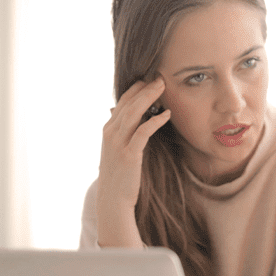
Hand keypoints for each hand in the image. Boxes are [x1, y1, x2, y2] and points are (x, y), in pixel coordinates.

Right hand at [96, 78, 170, 247]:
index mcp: (109, 129)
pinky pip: (143, 132)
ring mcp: (118, 143)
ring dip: (149, 98)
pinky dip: (154, 121)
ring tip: (163, 87)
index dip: (136, 88)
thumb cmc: (121, 174)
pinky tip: (166, 114)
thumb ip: (126, 132)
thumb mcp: (119, 149)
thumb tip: (140, 117)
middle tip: (160, 77)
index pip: (122, 101)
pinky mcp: (129, 154)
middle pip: (128, 102)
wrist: (112, 199)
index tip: (151, 77)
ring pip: (134, 113)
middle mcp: (111, 132)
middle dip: (144, 88)